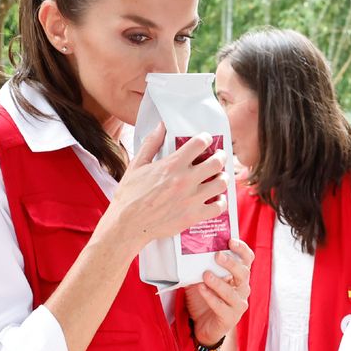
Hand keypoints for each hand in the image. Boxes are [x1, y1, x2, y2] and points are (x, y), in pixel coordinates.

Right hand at [104, 124, 229, 254]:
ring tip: (218, 177)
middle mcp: (185, 180)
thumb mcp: (137, 165)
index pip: (200, 143)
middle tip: (218, 157)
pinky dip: (221, 201)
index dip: (206, 139)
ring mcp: (191, 199)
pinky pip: (219, 206)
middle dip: (220, 156)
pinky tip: (215, 199)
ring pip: (221, 183)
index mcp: (172, 165)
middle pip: (217, 162)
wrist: (128, 225)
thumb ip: (151, 143)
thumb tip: (161, 126)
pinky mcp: (193, 216)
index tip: (206, 140)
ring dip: (222, 178)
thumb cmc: (130, 196)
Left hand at [185, 238, 253, 348]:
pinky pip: (221, 306)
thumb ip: (200, 267)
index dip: (242, 250)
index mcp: (239, 277)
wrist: (203, 326)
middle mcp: (242, 289)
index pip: (247, 260)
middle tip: (217, 255)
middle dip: (231, 264)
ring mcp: (238, 304)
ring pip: (232, 292)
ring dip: (218, 282)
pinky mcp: (230, 318)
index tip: (230, 240)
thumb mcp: (202, 279)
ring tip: (205, 274)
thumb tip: (189, 251)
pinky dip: (210, 297)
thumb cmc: (205, 300)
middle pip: (243, 273)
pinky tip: (201, 289)